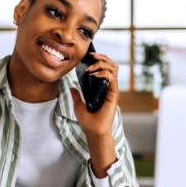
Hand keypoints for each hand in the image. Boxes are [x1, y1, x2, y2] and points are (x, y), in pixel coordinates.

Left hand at [70, 52, 118, 177]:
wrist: (93, 130)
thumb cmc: (87, 120)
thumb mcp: (77, 104)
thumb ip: (76, 94)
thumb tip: (71, 86)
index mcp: (102, 88)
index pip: (105, 68)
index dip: (99, 60)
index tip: (89, 57)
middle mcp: (109, 87)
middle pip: (112, 65)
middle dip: (102, 57)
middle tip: (92, 55)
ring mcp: (112, 90)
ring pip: (114, 68)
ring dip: (102, 63)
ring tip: (91, 66)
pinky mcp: (114, 94)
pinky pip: (112, 78)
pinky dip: (103, 73)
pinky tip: (94, 75)